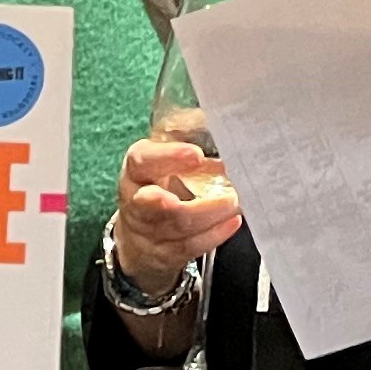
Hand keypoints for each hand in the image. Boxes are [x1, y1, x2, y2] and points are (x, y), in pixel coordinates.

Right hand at [112, 132, 244, 286]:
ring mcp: (148, 231)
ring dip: (210, 214)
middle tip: (208, 192)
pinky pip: (189, 246)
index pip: (142, 161)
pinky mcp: (165, 254)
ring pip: (177, 226)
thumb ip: (186, 137)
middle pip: (150, 203)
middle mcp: (136, 200)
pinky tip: (232, 221)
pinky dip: (214, 234)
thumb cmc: (159, 182)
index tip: (196, 154)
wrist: (140, 232)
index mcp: (136, 169)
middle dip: (173, 200)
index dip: (167, 157)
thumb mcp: (164, 157)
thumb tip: (219, 116)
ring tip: (234, 201)